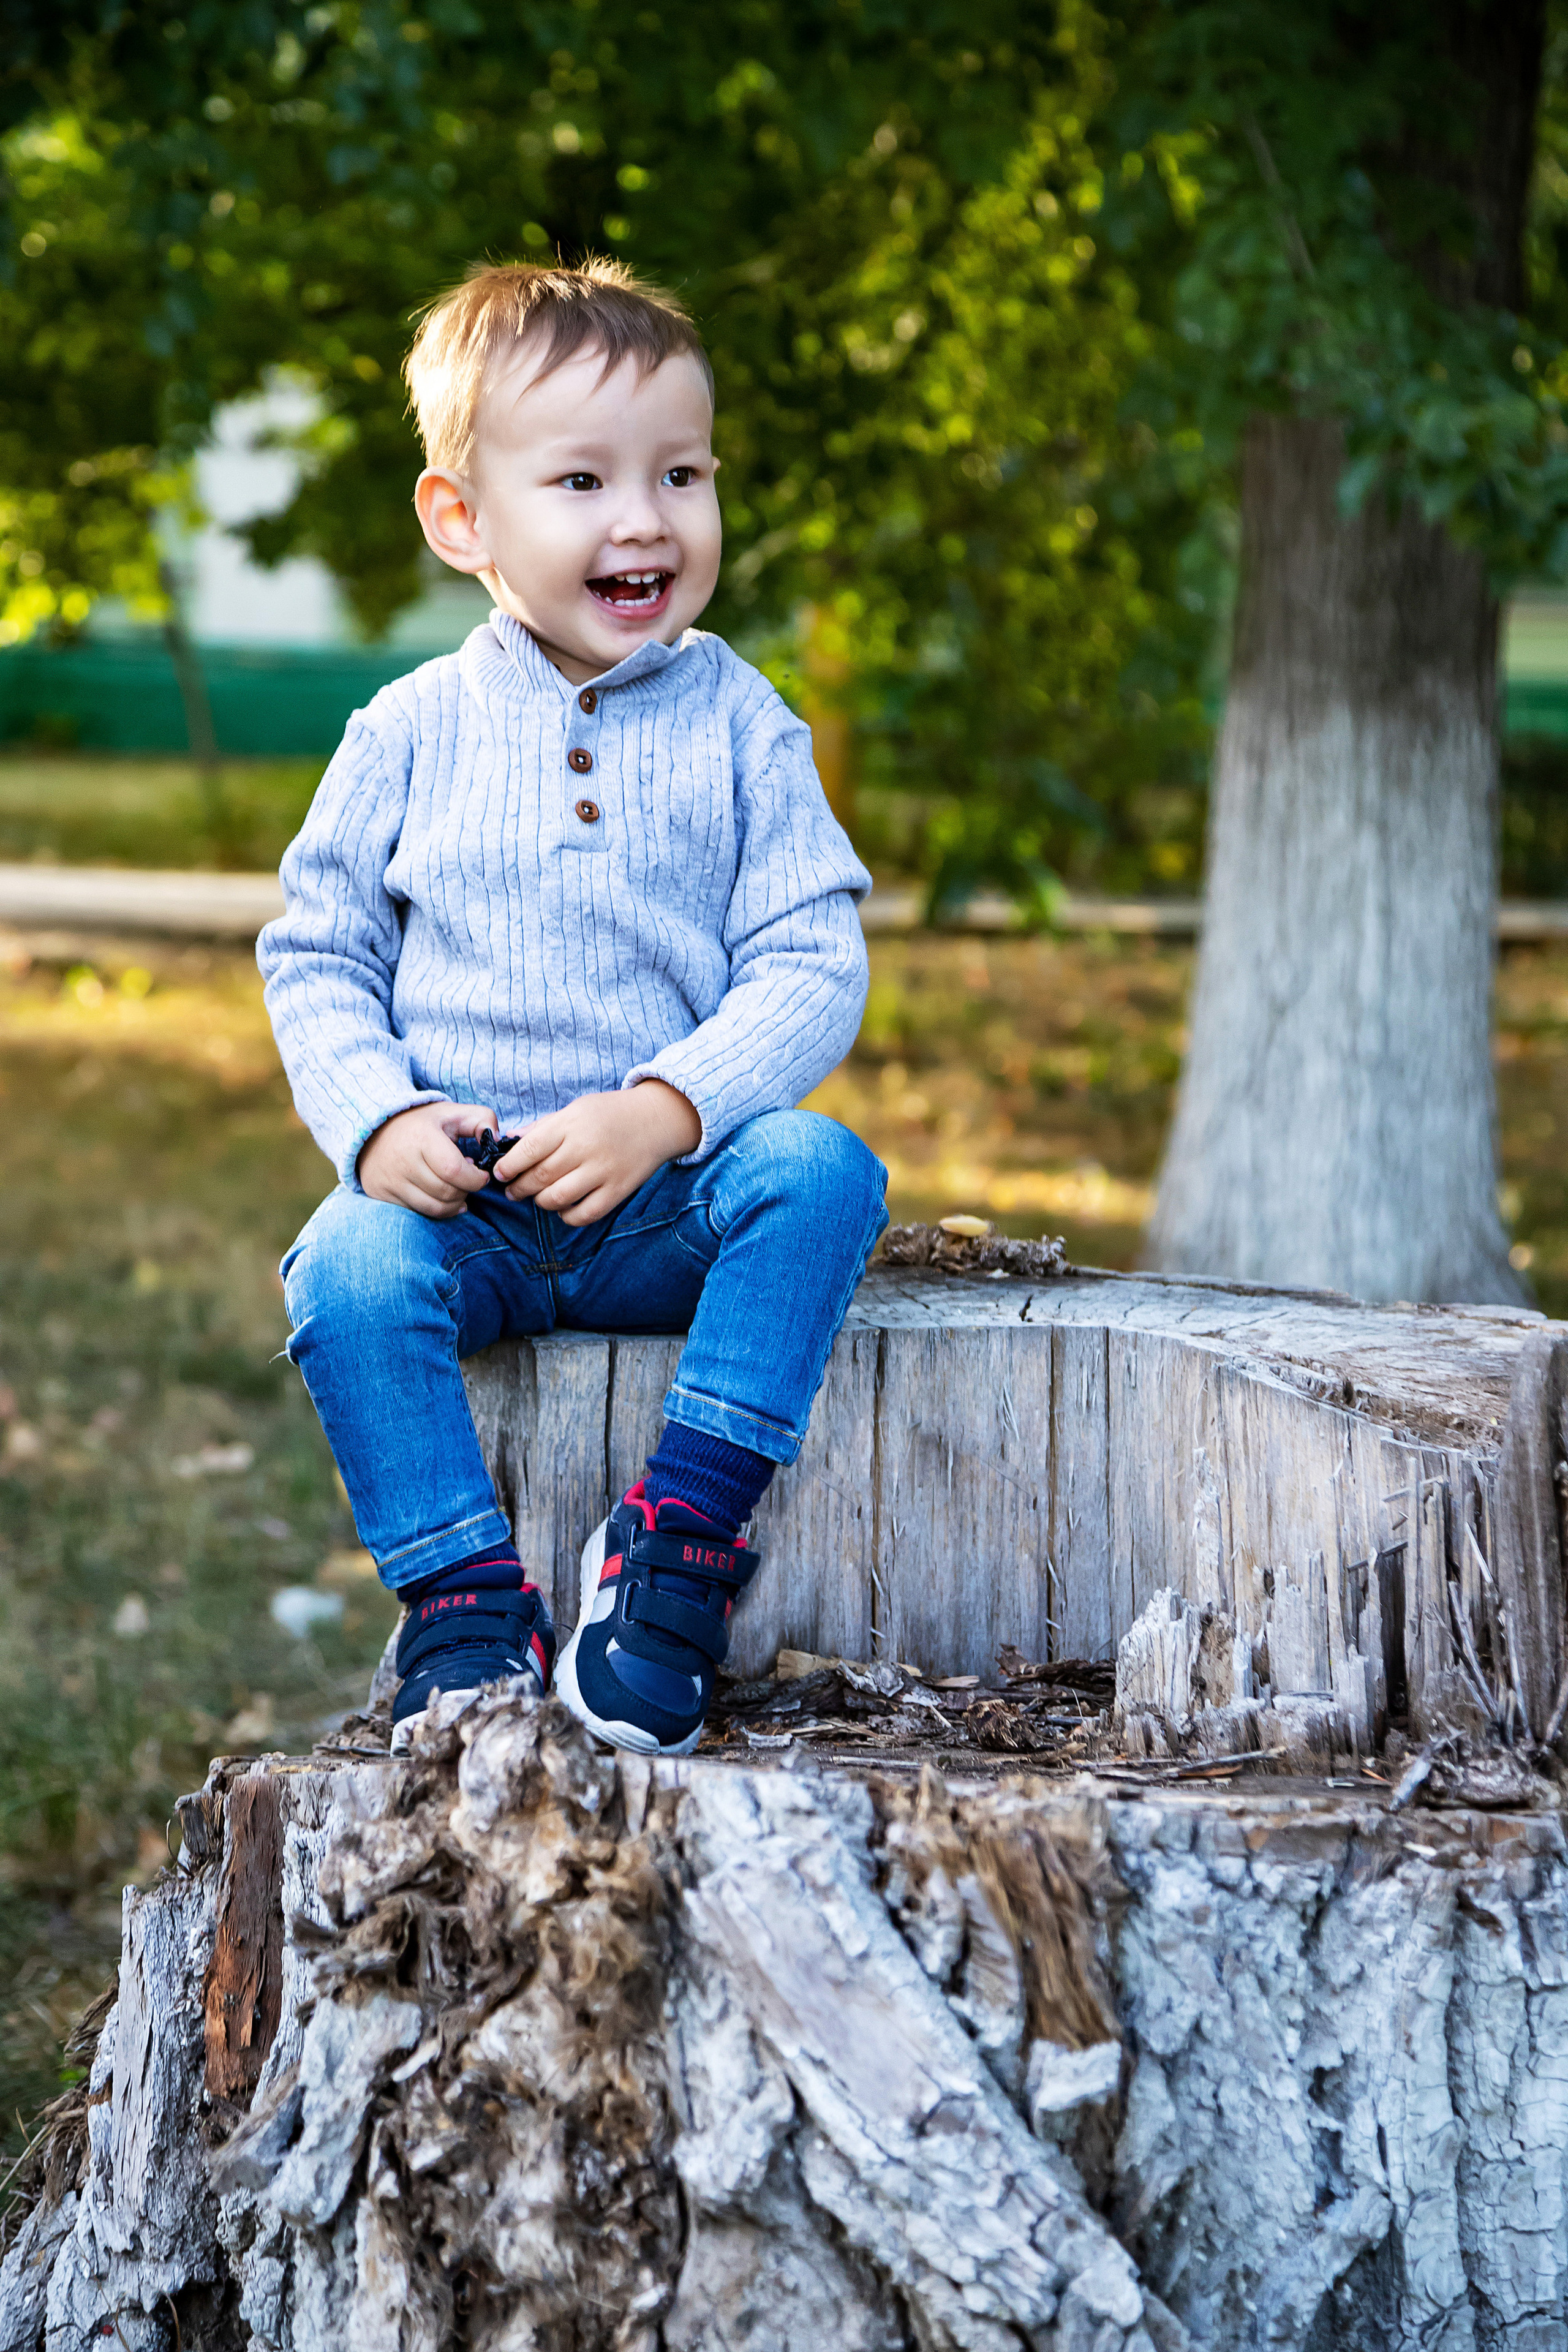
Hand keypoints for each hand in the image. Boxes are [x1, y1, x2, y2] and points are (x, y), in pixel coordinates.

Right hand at [358, 1101, 499, 1218]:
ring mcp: (392, 1180)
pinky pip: (418, 1212)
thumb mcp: (450, 1112)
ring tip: (458, 1190)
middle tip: (467, 1180)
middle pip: (447, 1192)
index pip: (454, 1171)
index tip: (481, 1175)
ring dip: (455, 1204)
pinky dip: (437, 1210)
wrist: (373, 1131)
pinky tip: (443, 1198)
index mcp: (422, 1137)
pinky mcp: (383, 1194)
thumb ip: (481, 1119)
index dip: (474, 1179)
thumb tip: (495, 1139)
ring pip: (435, 1208)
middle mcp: (403, 1161)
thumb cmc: (420, 1123)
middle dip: (466, 1190)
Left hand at [495, 1082, 701, 1225]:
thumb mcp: (575, 1110)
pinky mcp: (618, 1190)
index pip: (529, 1149)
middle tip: (512, 1190)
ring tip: (536, 1197)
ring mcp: (603, 1171)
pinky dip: (566, 1216)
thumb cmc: (610, 1114)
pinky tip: (562, 1208)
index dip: (508, 1165)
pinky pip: (584, 1214)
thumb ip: (544, 1127)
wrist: (657, 1119)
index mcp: (571, 1124)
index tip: (499, 1173)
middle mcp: (586, 1148)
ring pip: (557, 1198)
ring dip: (539, 1202)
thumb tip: (510, 1140)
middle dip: (518, 1187)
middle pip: (540, 1177)